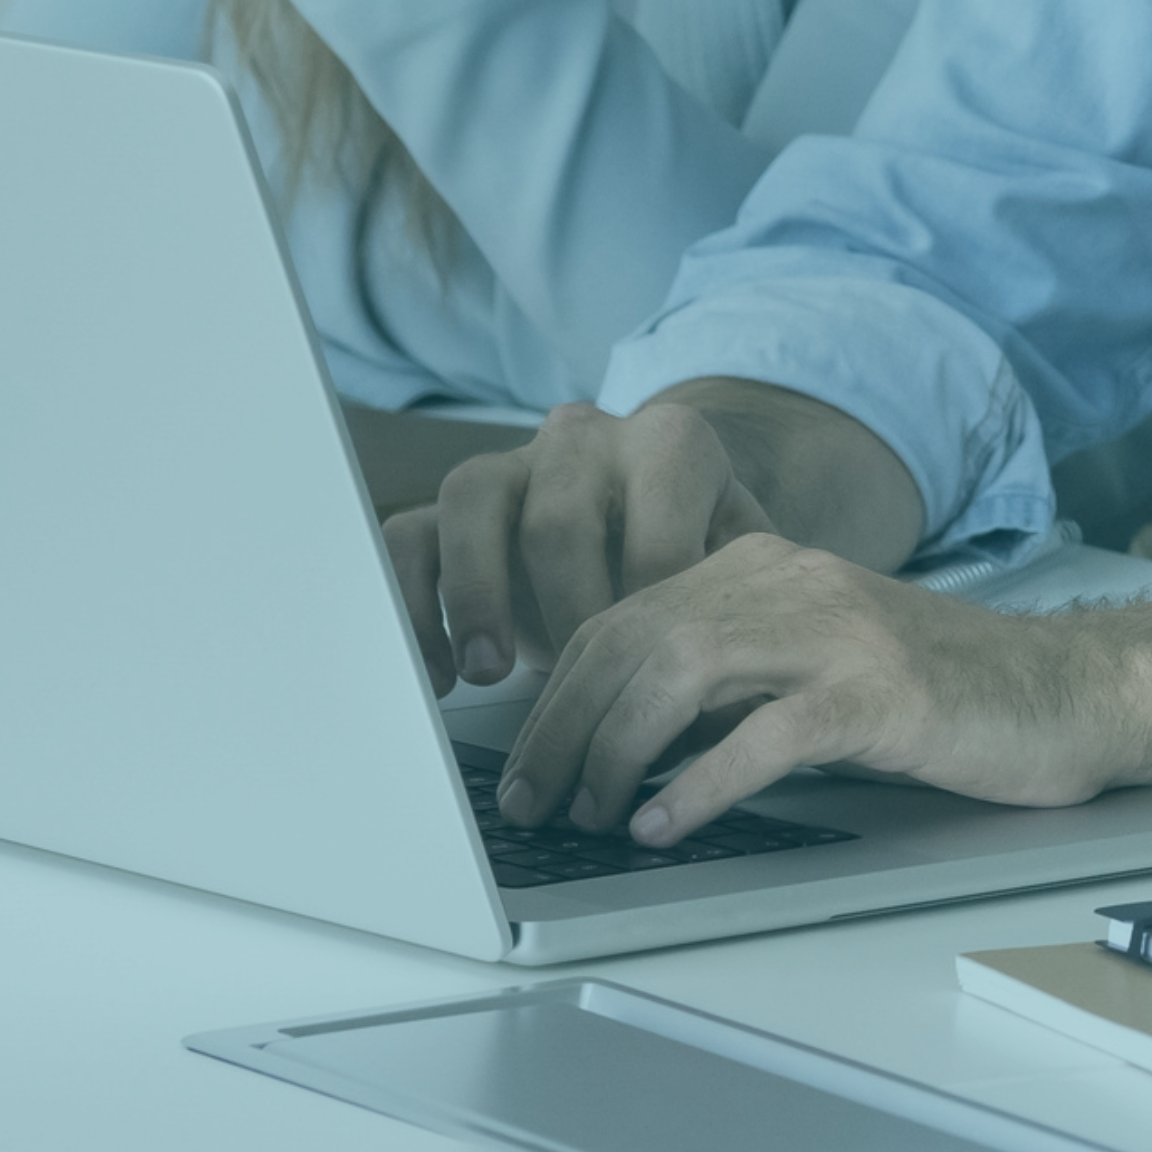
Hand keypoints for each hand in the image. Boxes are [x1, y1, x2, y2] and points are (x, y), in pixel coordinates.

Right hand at [390, 398, 783, 689]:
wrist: (659, 509)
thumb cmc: (701, 550)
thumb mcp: (741, 565)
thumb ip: (740, 614)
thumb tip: (740, 714)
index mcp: (670, 444)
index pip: (655, 531)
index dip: (650, 616)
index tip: (651, 685)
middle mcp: (585, 437)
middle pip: (559, 517)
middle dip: (565, 614)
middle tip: (577, 692)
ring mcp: (513, 461)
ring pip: (471, 498)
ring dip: (476, 595)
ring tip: (487, 673)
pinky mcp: (455, 502)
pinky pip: (410, 534)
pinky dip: (414, 604)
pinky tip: (437, 674)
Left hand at [495, 535, 1130, 843]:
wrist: (1073, 692)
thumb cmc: (945, 697)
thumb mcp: (818, 670)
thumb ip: (732, 686)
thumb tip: (622, 745)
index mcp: (766, 569)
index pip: (623, 617)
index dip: (558, 693)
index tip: (528, 763)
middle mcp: (791, 581)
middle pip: (633, 639)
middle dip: (564, 725)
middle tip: (533, 801)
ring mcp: (836, 631)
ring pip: (680, 673)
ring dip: (615, 751)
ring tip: (586, 815)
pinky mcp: (880, 690)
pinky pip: (765, 733)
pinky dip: (701, 784)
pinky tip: (664, 826)